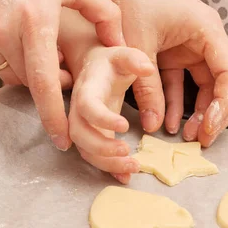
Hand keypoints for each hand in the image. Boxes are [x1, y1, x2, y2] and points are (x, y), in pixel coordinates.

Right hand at [0, 0, 122, 150]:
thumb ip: (105, 14)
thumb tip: (120, 46)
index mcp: (36, 21)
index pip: (45, 84)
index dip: (55, 117)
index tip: (63, 140)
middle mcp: (4, 32)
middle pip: (31, 83)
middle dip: (51, 85)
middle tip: (64, 71)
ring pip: (13, 74)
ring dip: (32, 73)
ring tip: (44, 50)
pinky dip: (13, 59)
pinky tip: (22, 39)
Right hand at [69, 47, 154, 183]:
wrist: (94, 65)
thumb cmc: (110, 59)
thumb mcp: (123, 52)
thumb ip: (134, 58)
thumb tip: (147, 67)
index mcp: (88, 88)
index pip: (86, 105)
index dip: (101, 118)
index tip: (124, 126)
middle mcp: (80, 108)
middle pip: (80, 134)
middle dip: (101, 148)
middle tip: (128, 153)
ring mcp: (84, 124)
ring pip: (85, 149)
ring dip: (106, 163)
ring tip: (133, 167)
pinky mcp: (93, 134)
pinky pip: (94, 155)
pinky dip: (109, 167)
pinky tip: (126, 175)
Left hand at [81, 0, 227, 146]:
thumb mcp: (137, 46)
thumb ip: (147, 87)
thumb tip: (153, 125)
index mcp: (207, 31)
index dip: (223, 105)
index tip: (210, 127)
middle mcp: (205, 39)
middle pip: (223, 83)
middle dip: (215, 113)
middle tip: (204, 140)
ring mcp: (191, 46)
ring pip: (204, 86)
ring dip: (198, 111)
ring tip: (189, 136)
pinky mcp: (174, 52)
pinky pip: (182, 83)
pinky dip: (176, 102)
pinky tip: (168, 122)